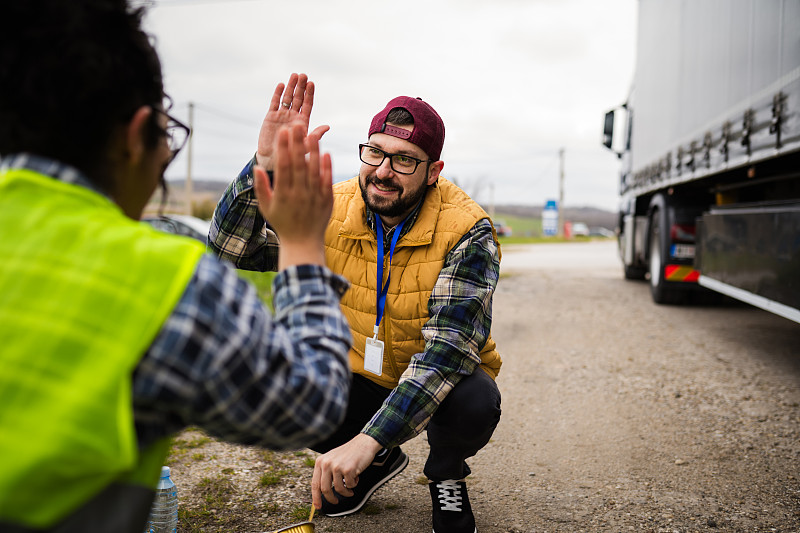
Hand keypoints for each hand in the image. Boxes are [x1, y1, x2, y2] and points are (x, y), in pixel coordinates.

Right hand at [253, 124, 331, 268]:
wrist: (303, 244)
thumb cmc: (282, 223)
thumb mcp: (266, 207)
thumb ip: (261, 187)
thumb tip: (257, 167)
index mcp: (283, 194)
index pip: (283, 167)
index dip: (283, 149)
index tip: (282, 133)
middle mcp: (299, 194)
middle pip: (299, 164)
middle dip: (297, 144)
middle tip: (296, 125)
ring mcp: (314, 197)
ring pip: (314, 170)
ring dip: (314, 151)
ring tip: (312, 134)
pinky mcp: (326, 200)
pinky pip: (327, 181)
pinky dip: (327, 167)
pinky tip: (326, 152)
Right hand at [256, 73, 329, 169]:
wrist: (274, 160)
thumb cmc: (292, 155)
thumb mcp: (305, 145)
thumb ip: (315, 135)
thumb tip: (328, 126)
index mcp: (303, 122)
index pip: (307, 105)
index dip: (309, 94)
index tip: (311, 83)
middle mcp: (293, 117)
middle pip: (298, 99)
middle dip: (301, 87)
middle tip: (303, 75)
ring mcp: (282, 116)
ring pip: (287, 98)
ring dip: (290, 87)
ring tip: (294, 75)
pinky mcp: (271, 117)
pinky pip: (275, 103)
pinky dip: (278, 94)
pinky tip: (281, 85)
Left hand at [311, 434, 382, 508]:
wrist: (363, 443)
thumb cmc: (349, 453)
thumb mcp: (332, 459)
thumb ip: (325, 472)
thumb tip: (322, 491)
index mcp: (320, 461)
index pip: (315, 483)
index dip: (316, 497)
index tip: (318, 506)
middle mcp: (326, 463)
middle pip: (325, 489)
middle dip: (331, 498)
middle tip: (336, 501)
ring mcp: (337, 466)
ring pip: (338, 489)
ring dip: (346, 491)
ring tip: (350, 488)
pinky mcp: (348, 469)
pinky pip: (349, 485)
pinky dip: (354, 484)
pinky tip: (356, 477)